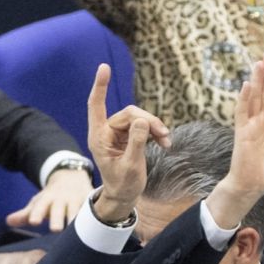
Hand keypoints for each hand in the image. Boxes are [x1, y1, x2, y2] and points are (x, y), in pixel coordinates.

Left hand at [5, 167, 92, 230]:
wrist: (71, 176)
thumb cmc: (51, 197)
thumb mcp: (38, 202)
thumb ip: (25, 214)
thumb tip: (8, 222)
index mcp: (47, 199)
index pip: (40, 207)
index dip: (37, 213)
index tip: (33, 221)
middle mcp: (62, 199)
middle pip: (59, 210)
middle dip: (57, 218)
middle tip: (56, 230)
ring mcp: (77, 199)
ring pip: (78, 210)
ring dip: (78, 219)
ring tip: (79, 231)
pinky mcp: (91, 200)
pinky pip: (94, 208)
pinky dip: (97, 214)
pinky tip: (100, 225)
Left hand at [85, 64, 170, 222]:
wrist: (124, 196)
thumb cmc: (123, 185)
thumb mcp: (130, 167)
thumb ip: (136, 143)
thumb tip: (141, 121)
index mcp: (99, 138)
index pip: (96, 106)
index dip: (100, 86)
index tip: (104, 67)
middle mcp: (106, 132)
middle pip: (129, 113)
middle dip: (148, 122)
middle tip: (164, 135)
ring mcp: (117, 133)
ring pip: (139, 118)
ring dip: (155, 127)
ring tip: (167, 141)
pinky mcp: (128, 135)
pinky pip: (144, 125)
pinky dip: (155, 131)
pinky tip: (165, 142)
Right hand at [206, 52, 263, 229]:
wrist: (252, 188)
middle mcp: (259, 123)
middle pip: (263, 94)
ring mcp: (250, 127)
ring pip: (253, 99)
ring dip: (256, 81)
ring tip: (259, 62)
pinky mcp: (242, 135)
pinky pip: (242, 114)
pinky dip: (244, 99)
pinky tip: (247, 85)